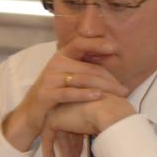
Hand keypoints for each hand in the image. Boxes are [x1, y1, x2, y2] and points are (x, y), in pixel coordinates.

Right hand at [2, 36, 127, 152]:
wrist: (32, 112)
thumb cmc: (56, 92)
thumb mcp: (69, 75)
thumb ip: (86, 66)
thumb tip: (112, 57)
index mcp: (61, 56)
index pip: (79, 44)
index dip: (96, 44)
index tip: (114, 48)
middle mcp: (55, 64)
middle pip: (87, 68)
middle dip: (109, 79)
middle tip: (124, 90)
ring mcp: (49, 79)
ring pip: (81, 79)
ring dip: (103, 87)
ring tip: (118, 94)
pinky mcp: (46, 94)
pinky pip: (68, 93)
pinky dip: (84, 94)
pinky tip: (98, 96)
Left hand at [40, 94, 135, 156]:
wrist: (110, 112)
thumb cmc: (118, 114)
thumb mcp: (109, 118)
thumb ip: (102, 124)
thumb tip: (108, 137)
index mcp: (82, 101)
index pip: (78, 123)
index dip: (81, 141)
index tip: (83, 154)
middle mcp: (69, 104)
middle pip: (69, 130)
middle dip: (73, 149)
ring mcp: (59, 110)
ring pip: (60, 135)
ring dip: (65, 152)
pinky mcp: (53, 119)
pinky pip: (48, 137)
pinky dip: (49, 150)